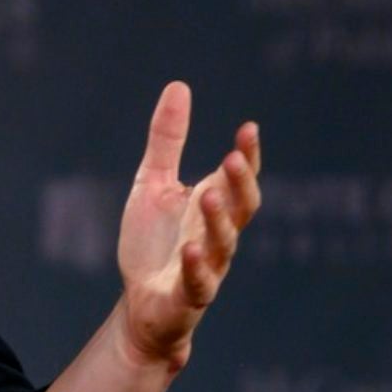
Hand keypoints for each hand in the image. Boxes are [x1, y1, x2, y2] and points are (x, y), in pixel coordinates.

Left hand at [115, 81, 261, 370]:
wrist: (142, 305)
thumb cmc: (154, 243)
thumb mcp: (153, 183)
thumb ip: (167, 140)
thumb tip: (179, 85)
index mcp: (212, 205)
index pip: (239, 179)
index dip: (248, 157)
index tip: (249, 128)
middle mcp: (217, 235)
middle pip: (242, 209)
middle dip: (240, 185)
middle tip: (233, 158)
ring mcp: (207, 266)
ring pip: (223, 244)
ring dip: (218, 221)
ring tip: (207, 194)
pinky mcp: (189, 295)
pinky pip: (199, 282)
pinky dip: (197, 266)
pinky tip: (189, 249)